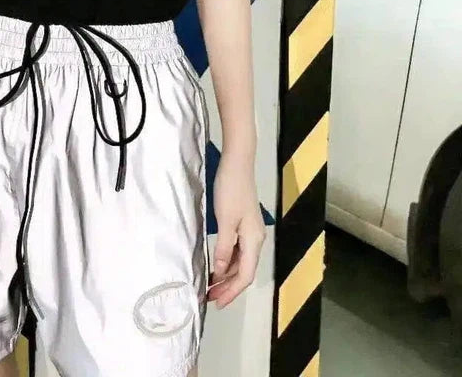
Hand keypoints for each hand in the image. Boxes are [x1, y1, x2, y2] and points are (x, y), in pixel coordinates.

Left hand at [208, 151, 266, 307]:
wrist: (237, 163)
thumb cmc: (231, 190)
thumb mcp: (225, 220)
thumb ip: (224, 247)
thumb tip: (221, 271)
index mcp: (254, 241)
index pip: (245, 275)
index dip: (231, 291)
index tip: (216, 302)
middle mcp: (255, 239)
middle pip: (244, 271)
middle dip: (228, 287)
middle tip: (209, 298)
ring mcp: (250, 231)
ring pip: (240, 262)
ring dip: (226, 275)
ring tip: (210, 285)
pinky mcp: (243, 224)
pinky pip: (237, 250)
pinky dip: (227, 261)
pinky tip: (216, 264)